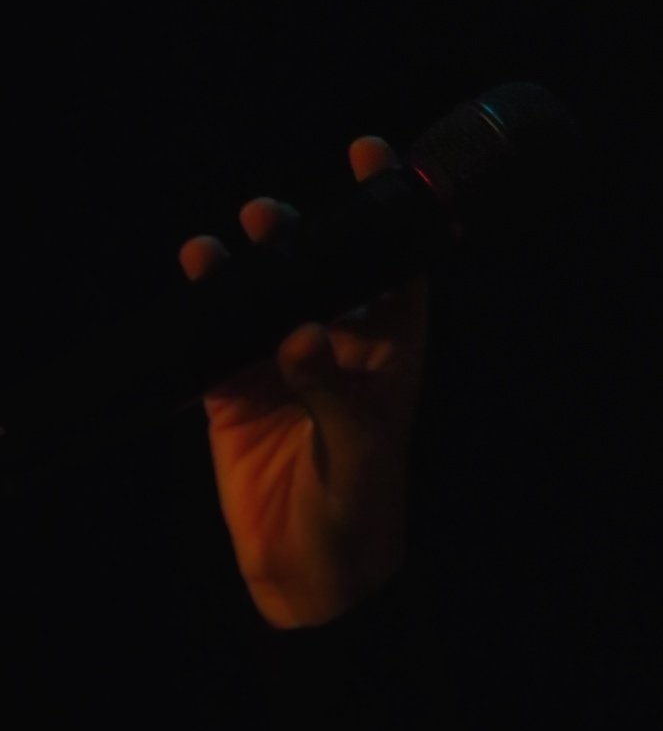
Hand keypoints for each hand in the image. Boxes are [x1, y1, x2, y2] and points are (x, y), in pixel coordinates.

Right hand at [178, 135, 429, 629]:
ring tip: (232, 238)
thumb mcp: (359, 452)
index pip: (397, 265)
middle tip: (273, 216)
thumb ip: (333, 392)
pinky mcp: (235, 390)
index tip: (372, 156)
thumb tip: (304, 335)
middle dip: (302, 234)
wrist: (311, 574)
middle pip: (323, 269)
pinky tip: (198, 269)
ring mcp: (283, 362)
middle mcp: (338, 344)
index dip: (388, 210)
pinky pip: (219, 332)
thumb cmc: (360, 509)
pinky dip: (208, 299)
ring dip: (251, 259)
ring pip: (268, 291)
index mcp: (391, 349)